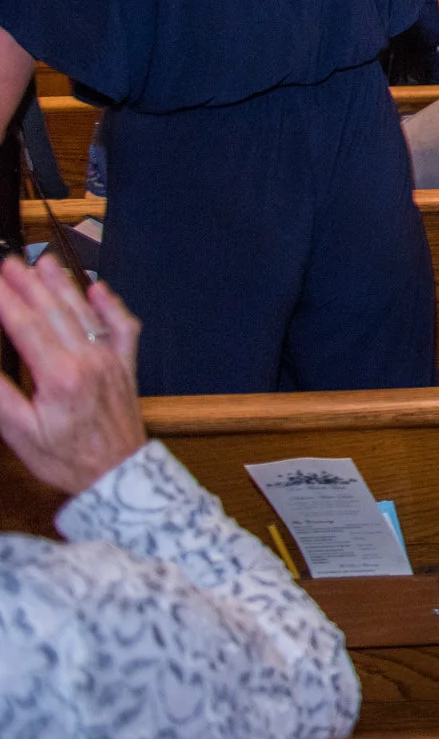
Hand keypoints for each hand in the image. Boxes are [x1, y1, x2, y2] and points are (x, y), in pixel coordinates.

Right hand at [0, 254, 144, 497]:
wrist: (116, 475)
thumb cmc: (65, 458)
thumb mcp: (20, 431)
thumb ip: (0, 393)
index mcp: (59, 374)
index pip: (25, 325)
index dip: (6, 299)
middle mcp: (88, 359)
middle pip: (54, 312)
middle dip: (29, 284)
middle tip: (9, 263)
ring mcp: (110, 359)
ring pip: (85, 313)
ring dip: (64, 286)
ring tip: (45, 264)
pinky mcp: (125, 365)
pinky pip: (122, 328)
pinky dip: (112, 306)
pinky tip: (100, 289)